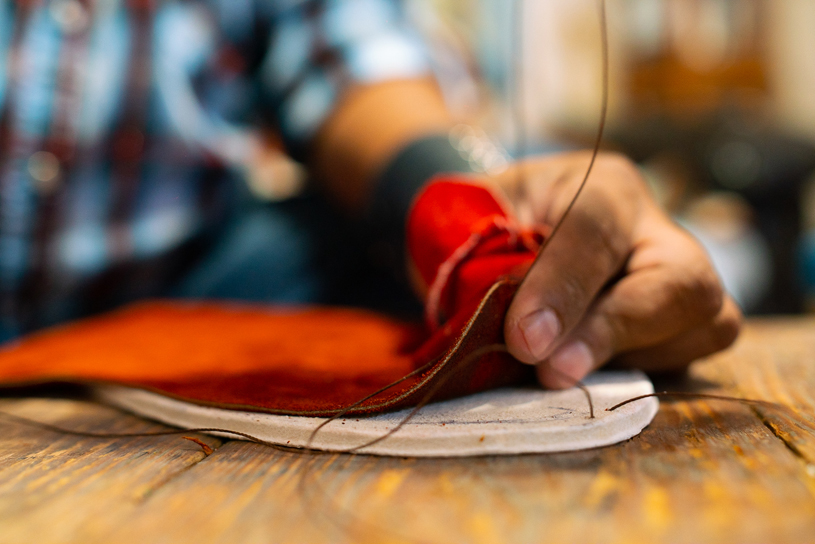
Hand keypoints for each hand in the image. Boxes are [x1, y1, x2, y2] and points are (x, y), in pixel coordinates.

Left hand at [494, 152, 741, 388]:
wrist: (518, 233)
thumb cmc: (493, 225)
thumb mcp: (475, 223)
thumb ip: (486, 262)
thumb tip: (517, 334)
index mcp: (600, 186)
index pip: (595, 229)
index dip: (562, 288)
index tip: (525, 339)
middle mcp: (656, 225)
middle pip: (681, 280)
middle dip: (612, 332)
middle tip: (551, 371)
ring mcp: (684, 273)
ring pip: (704, 323)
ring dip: (624, 358)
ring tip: (558, 364)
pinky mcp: (692, 323)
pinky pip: (689, 359)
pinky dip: (636, 373)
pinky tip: (586, 368)